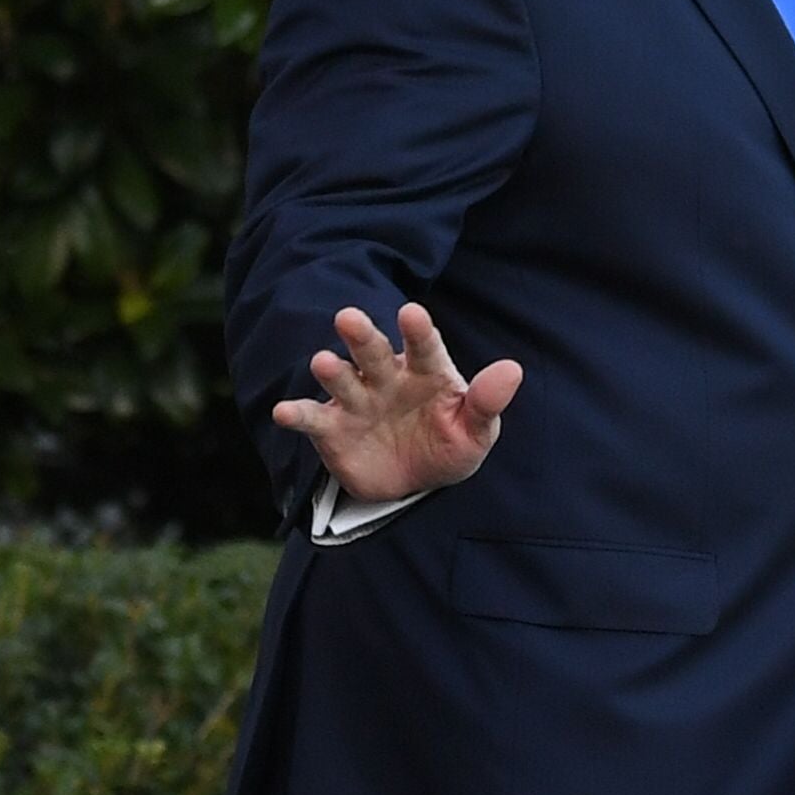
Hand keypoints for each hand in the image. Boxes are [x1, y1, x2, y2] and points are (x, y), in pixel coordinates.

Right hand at [271, 301, 522, 503]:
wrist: (415, 480)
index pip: (425, 347)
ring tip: (323, 362)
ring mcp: (357, 400)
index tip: (412, 313)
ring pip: (342, 379)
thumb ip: (487, 402)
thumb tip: (512, 369)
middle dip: (362, 335)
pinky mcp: (331, 428)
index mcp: (426, 371)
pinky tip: (283, 412)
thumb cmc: (449, 443)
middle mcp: (387, 377)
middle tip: (348, 318)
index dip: (419, 331)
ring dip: (331, 370)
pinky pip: (312, 418)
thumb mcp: (475, 431)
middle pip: (373, 351)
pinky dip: (297, 414)